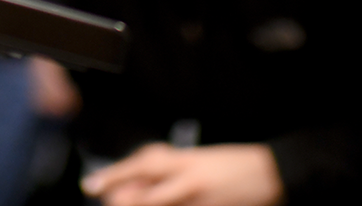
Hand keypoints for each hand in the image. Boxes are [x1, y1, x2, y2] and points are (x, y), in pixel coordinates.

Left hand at [82, 143, 283, 205]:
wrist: (271, 174)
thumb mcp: (197, 162)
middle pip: (148, 189)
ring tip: (123, 203)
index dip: (116, 173)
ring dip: (143, 205)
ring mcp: (201, 201)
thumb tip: (130, 185)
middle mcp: (191, 179)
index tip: (91, 184)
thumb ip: (166, 174)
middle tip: (105, 198)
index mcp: (187, 160)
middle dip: (124, 197)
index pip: (144, 163)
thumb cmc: (230, 166)